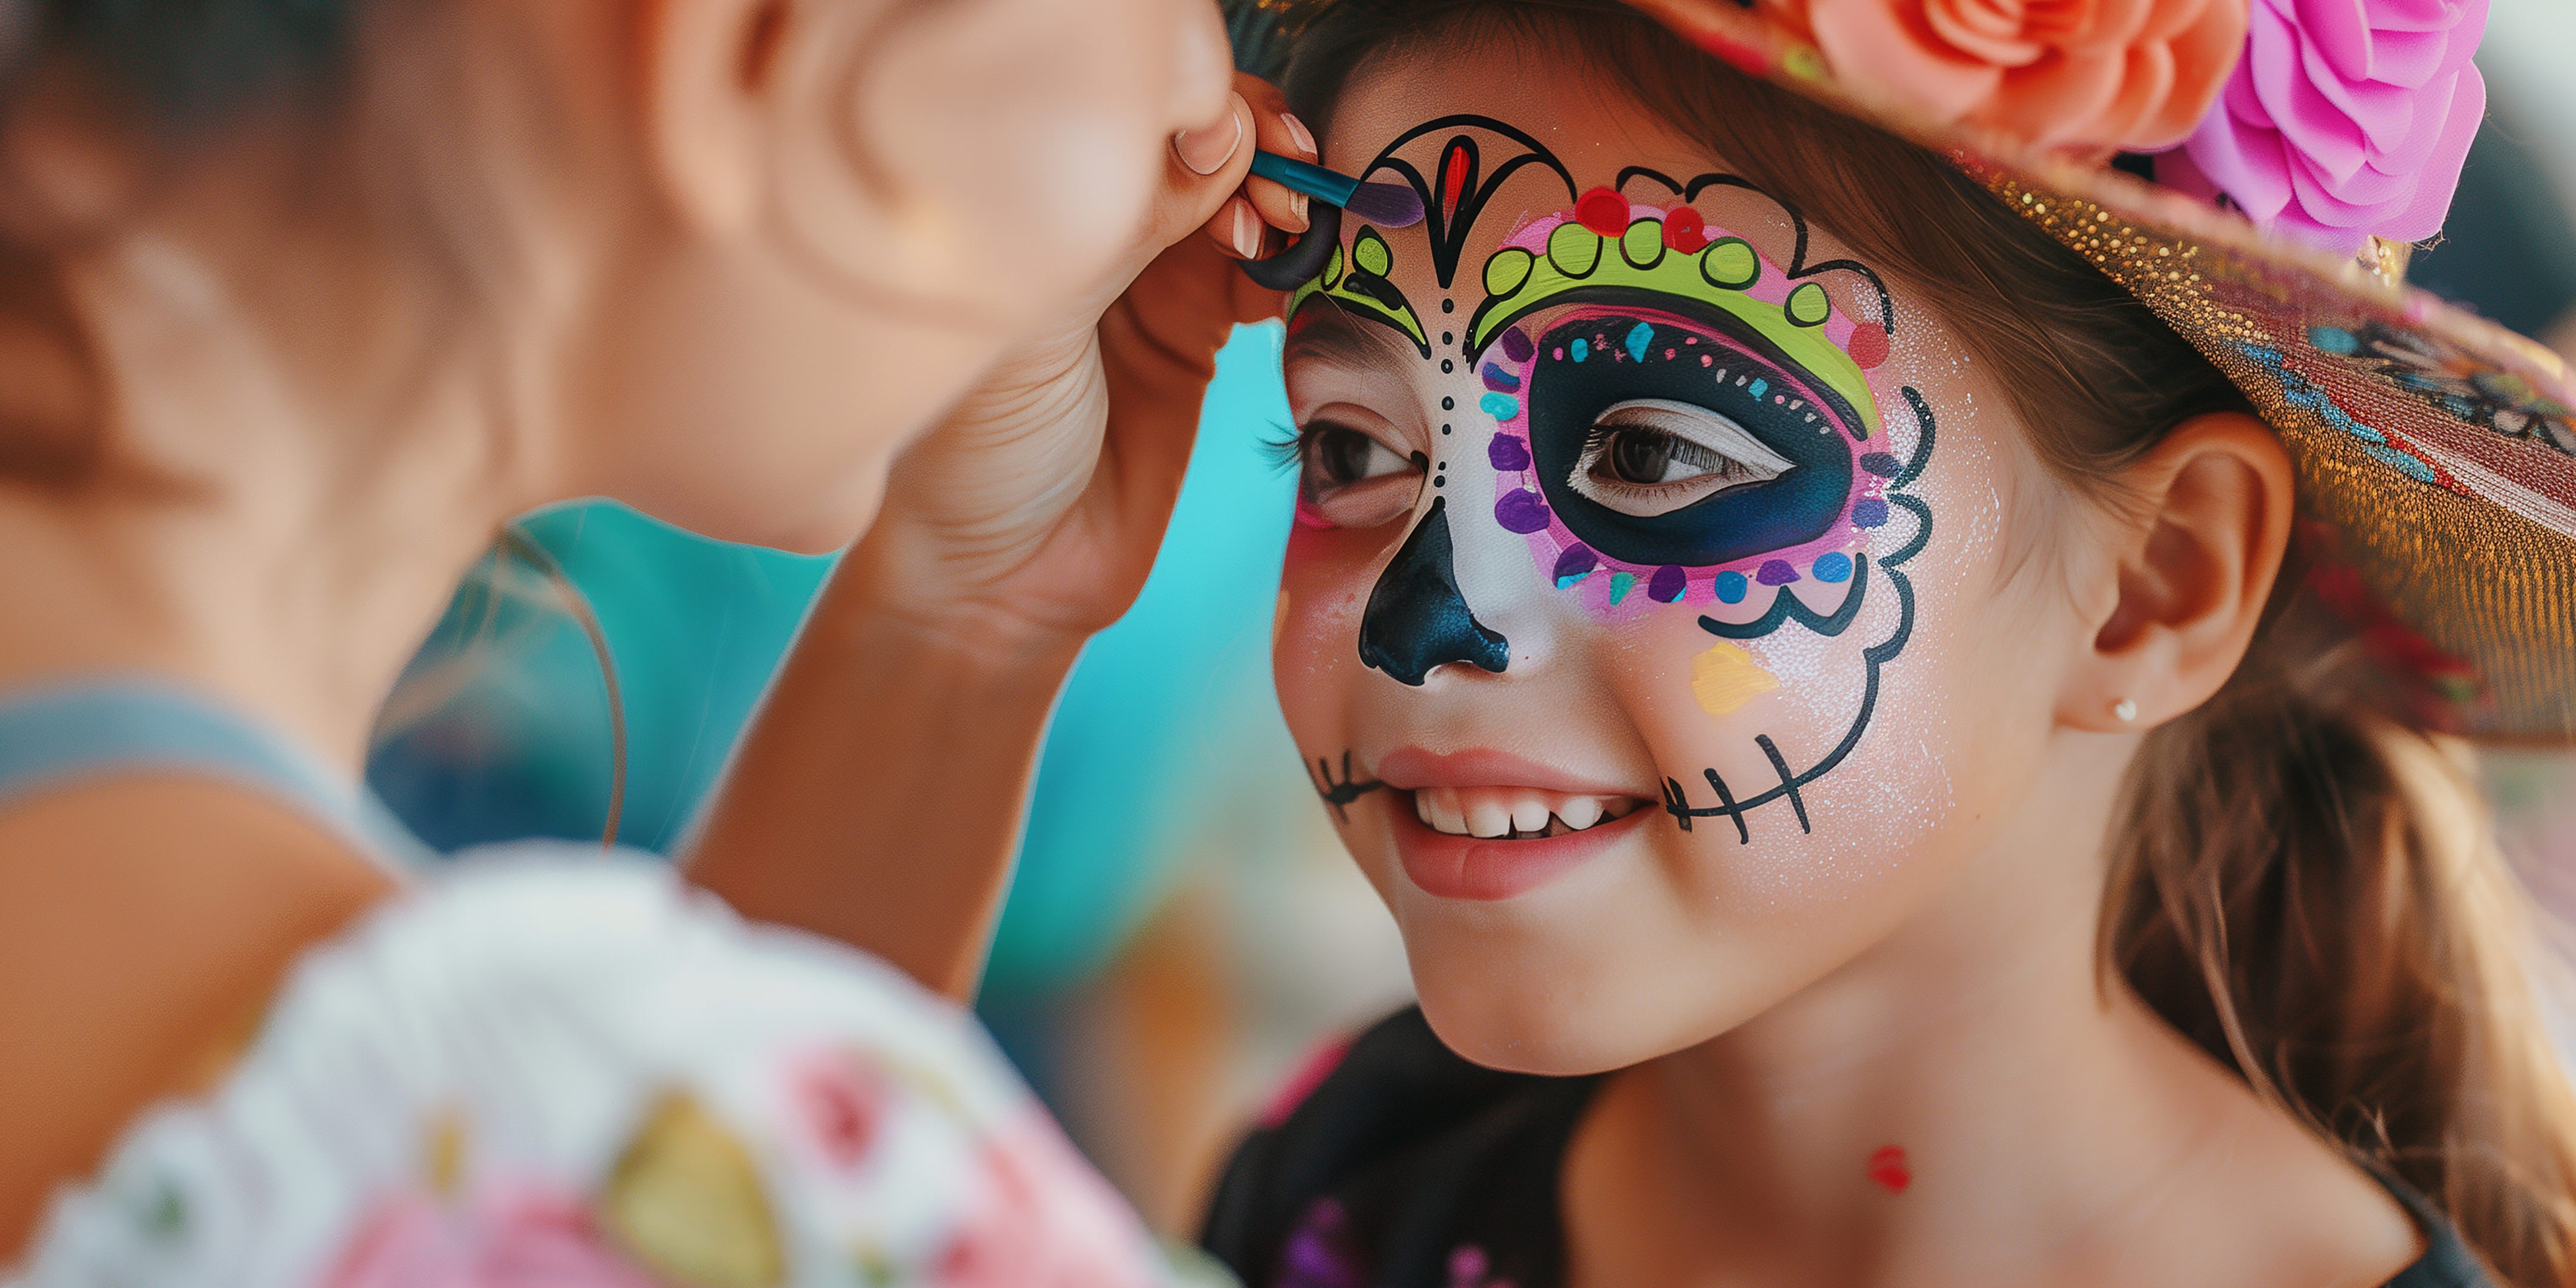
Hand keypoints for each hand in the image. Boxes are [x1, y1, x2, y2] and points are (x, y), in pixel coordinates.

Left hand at [833, 73, 1312, 651]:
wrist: (997, 579)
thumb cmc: (973, 450)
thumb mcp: (1037, 324)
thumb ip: (1129, 227)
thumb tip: (1220, 132)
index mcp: (1026, 201)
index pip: (1126, 109)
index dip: (1196, 105)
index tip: (1238, 135)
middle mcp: (1088, 226)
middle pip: (1193, 143)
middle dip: (1254, 146)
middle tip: (1283, 185)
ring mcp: (1144, 280)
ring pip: (1235, 202)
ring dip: (1277, 203)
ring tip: (1285, 237)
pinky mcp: (1192, 338)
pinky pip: (1255, 274)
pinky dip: (1283, 264)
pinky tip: (1280, 281)